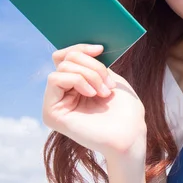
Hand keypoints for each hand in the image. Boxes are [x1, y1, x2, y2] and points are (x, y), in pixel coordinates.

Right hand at [42, 44, 146, 160]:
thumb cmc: (126, 110)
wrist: (130, 134)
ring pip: (62, 67)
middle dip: (92, 65)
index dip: (81, 47)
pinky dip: (77, 80)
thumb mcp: (110, 78)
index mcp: (77, 85)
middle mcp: (63, 94)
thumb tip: (78, 50)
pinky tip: (92, 94)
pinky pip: (55, 79)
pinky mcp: (51, 113)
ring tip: (104, 92)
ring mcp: (56, 103)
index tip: (101, 49)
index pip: (66, 56)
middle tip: (108, 83)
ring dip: (90, 74)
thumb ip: (92, 64)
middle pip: (65, 58)